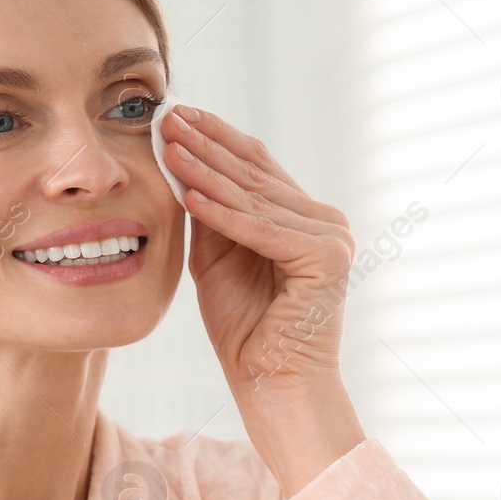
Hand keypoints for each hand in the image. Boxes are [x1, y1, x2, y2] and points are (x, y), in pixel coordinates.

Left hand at [160, 105, 364, 492]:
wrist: (273, 386)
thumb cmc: (244, 330)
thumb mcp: (217, 258)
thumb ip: (210, 213)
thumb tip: (182, 159)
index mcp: (307, 218)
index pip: (259, 166)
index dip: (217, 138)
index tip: (176, 113)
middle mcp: (327, 223)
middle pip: (257, 176)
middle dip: (207, 144)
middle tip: (167, 115)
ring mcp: (333, 239)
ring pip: (256, 200)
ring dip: (208, 171)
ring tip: (169, 145)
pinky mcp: (328, 261)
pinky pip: (263, 231)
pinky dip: (224, 213)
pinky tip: (190, 192)